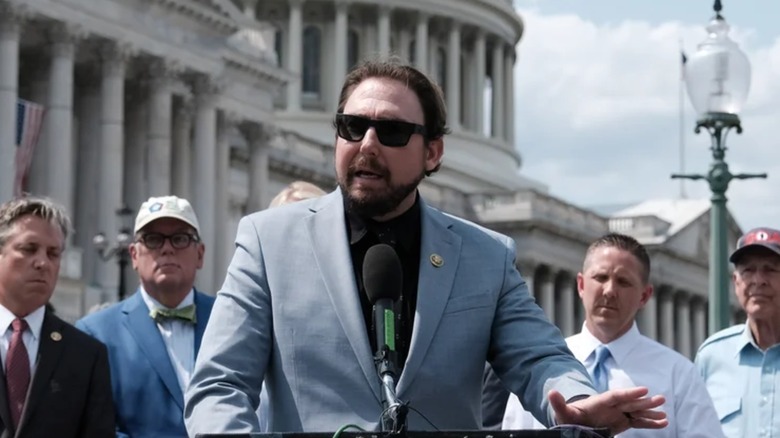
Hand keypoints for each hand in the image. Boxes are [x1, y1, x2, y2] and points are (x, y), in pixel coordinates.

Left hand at [549, 387, 667, 434]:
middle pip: (630, 402)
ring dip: (650, 412)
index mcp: (600, 402)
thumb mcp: (563, 412)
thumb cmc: (569, 417)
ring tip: (665, 415)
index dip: (629, 393)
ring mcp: (618, 413)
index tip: (644, 390)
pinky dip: (650, 422)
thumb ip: (559, 403)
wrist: (575, 422)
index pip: (616, 395)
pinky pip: (638, 421)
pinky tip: (663, 423)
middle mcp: (612, 406)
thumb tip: (551, 392)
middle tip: (660, 399)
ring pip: (637, 411)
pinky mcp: (623, 421)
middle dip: (644, 401)